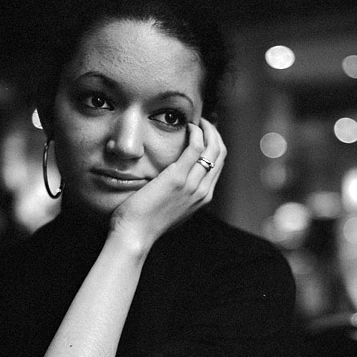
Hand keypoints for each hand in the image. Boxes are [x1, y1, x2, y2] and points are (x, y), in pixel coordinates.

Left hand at [109, 118, 226, 248]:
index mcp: (202, 198)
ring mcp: (193, 185)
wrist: (136, 235)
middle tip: (202, 122)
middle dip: (215, 134)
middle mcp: (203, 191)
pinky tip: (188, 127)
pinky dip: (196, 133)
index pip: (218, 165)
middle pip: (220, 155)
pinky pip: (196, 148)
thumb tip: (171, 183)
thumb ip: (177, 195)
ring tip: (196, 121)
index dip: (214, 145)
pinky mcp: (178, 178)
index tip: (204, 133)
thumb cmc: (145, 222)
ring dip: (208, 130)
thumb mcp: (169, 209)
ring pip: (213, 149)